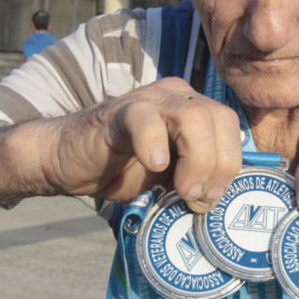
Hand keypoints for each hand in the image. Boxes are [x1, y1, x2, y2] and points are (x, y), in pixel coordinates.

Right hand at [16, 78, 242, 212]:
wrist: (68, 161)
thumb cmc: (121, 169)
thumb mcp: (169, 179)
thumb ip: (197, 180)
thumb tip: (220, 200)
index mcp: (193, 110)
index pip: (231, 126)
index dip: (231, 164)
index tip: (212, 198)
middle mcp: (177, 98)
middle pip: (221, 118)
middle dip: (221, 164)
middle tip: (198, 198)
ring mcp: (149, 101)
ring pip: (195, 116)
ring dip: (199, 159)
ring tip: (183, 189)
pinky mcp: (119, 112)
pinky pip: (145, 119)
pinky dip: (154, 144)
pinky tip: (153, 165)